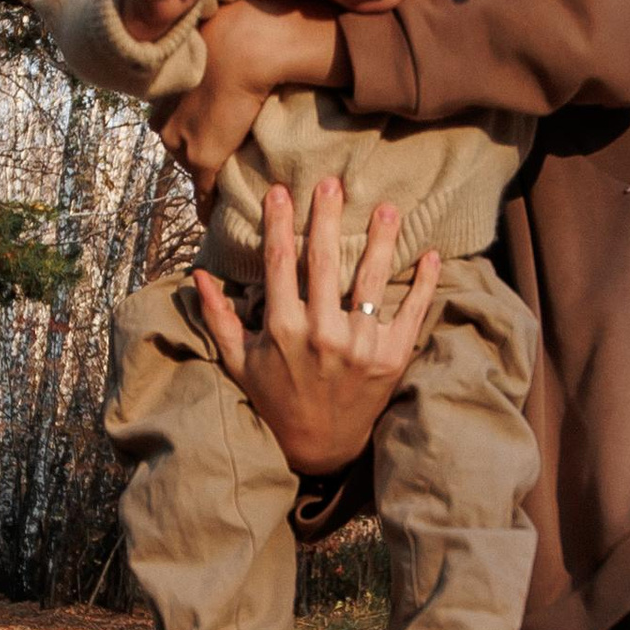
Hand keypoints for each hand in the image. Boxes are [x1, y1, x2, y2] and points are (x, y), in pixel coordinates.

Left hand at [156, 0, 344, 204]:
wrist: (245, 44)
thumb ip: (205, 57)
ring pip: (190, 165)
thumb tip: (218, 54)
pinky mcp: (203, 158)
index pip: (170, 117)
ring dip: (204, 173)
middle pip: (177, 143)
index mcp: (161, 92)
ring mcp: (182, 142)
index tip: (201, 126)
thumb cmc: (234, 32)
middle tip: (219, 148)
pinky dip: (207, 206)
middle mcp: (163, 120)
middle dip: (194, 147)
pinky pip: (202, 191)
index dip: (189, 123)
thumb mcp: (207, 42)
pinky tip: (211, 218)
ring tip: (221, 182)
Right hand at [193, 178, 438, 475]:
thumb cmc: (276, 399)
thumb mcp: (239, 362)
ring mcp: (360, 347)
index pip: (281, 263)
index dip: (280, 223)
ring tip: (388, 207)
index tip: (281, 191)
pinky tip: (431, 254)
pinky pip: (411, 313)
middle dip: (328, 218)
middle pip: (326, 262)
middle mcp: (322, 335)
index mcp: (283, 329)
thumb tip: (198, 275)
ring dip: (381, 240)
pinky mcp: (392, 359)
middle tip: (334, 183)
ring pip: (372, 281)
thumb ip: (219, 318)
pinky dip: (424, 283)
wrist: (319, 447)